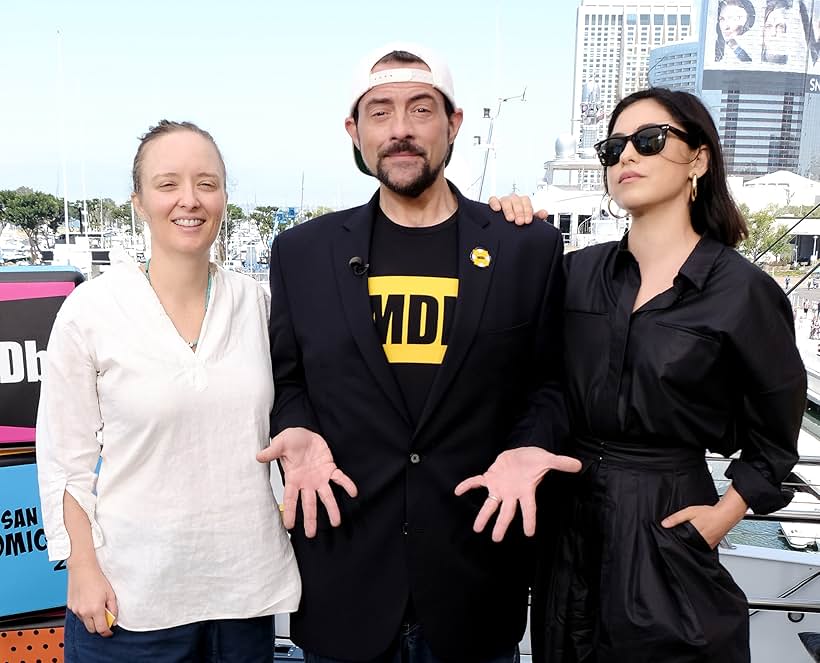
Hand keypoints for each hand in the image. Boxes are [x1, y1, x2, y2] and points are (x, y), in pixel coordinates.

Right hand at [66, 559, 117, 636]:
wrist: (82, 569)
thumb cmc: (97, 579)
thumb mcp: (111, 594)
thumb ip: (113, 609)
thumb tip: (113, 620)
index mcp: (95, 609)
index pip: (101, 629)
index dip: (107, 632)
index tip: (109, 632)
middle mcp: (84, 612)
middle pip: (92, 630)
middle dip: (99, 627)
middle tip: (104, 619)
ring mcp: (76, 610)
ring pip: (85, 623)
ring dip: (91, 620)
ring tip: (96, 607)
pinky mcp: (71, 607)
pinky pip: (79, 615)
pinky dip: (84, 613)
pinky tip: (88, 603)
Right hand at [257, 427, 357, 537]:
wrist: (305, 434)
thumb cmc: (291, 440)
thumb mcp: (280, 443)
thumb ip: (272, 451)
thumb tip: (259, 457)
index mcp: (293, 479)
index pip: (290, 499)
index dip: (290, 512)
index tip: (289, 526)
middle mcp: (307, 483)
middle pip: (309, 503)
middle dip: (310, 519)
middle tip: (311, 535)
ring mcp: (319, 478)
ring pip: (326, 496)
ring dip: (332, 509)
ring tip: (336, 522)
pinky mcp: (330, 469)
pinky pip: (340, 478)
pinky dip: (347, 485)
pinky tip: (353, 492)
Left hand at [454, 447, 581, 541]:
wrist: (523, 453)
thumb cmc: (536, 460)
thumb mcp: (548, 459)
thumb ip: (560, 463)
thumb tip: (578, 464)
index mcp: (526, 491)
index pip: (529, 508)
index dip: (529, 519)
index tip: (529, 533)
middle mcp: (512, 493)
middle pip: (506, 512)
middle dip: (501, 525)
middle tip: (496, 539)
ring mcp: (500, 486)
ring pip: (490, 503)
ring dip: (483, 515)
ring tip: (477, 528)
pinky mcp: (491, 477)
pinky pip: (477, 482)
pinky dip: (468, 485)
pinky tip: (457, 491)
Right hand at [488, 194, 546, 225]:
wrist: (508, 231)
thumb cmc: (520, 223)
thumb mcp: (529, 221)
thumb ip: (537, 217)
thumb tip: (544, 213)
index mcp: (523, 203)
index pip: (526, 201)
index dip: (527, 210)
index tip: (527, 220)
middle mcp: (513, 201)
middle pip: (516, 200)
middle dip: (519, 211)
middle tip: (519, 222)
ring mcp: (503, 202)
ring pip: (505, 200)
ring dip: (508, 209)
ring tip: (510, 219)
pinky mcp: (494, 204)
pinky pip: (493, 200)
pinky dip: (495, 203)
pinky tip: (497, 209)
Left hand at [661, 486, 747, 548]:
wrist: (726, 514)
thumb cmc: (709, 513)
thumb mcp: (689, 512)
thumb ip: (676, 518)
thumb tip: (664, 524)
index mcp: (694, 535)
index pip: (681, 543)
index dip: (675, 540)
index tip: (671, 538)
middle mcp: (701, 542)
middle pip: (687, 545)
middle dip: (683, 541)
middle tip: (682, 534)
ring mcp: (708, 545)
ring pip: (695, 546)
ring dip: (691, 542)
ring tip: (690, 534)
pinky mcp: (712, 545)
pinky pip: (702, 546)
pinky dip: (698, 542)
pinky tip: (697, 535)